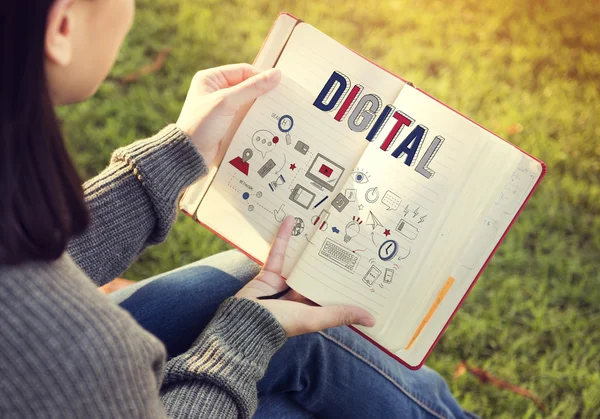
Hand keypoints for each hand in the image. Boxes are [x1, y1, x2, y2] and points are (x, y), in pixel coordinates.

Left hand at [175, 64, 280, 165]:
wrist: (190, 155)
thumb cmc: (201, 125)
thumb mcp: (226, 102)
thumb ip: (252, 88)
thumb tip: (276, 75)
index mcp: (211, 79)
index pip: (243, 71)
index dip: (261, 76)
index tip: (279, 84)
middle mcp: (216, 90)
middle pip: (247, 86)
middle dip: (263, 93)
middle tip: (281, 98)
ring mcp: (222, 108)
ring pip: (249, 102)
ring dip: (261, 107)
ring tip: (278, 111)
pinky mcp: (227, 123)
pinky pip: (246, 116)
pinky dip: (256, 118)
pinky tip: (267, 122)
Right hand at [236, 216, 375, 336]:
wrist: (245, 322)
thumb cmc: (282, 323)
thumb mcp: (315, 318)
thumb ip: (341, 315)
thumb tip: (373, 320)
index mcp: (312, 309)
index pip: (333, 292)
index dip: (346, 281)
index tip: (363, 265)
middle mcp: (299, 296)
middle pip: (317, 274)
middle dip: (329, 259)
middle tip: (345, 236)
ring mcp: (284, 284)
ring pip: (299, 261)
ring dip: (308, 245)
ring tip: (321, 226)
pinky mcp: (269, 273)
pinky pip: (279, 253)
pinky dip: (284, 237)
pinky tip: (291, 220)